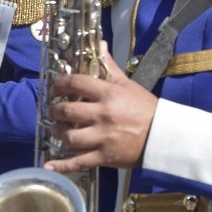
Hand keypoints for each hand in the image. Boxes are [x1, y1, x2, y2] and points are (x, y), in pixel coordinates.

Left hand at [43, 47, 157, 172]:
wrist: (161, 135)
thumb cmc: (145, 107)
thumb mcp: (128, 84)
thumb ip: (110, 67)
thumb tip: (100, 45)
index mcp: (109, 94)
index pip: (77, 83)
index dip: (61, 83)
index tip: (55, 87)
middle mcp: (103, 115)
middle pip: (68, 111)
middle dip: (54, 110)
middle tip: (52, 110)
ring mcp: (103, 138)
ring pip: (70, 137)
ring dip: (57, 133)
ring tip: (55, 130)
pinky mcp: (104, 157)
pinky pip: (79, 162)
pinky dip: (62, 165)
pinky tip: (49, 165)